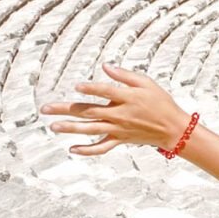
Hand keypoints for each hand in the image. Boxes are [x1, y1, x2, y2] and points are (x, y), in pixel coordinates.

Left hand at [41, 64, 188, 155]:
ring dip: (70, 128)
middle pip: (89, 111)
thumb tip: (105, 67)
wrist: (173, 129)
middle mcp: (120, 115)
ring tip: (53, 126)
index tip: (77, 86)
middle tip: (45, 108)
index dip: (91, 89)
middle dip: (66, 110)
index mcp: (127, 98)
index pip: (105, 92)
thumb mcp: (147, 83)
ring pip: (90, 129)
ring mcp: (119, 129)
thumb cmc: (161, 102)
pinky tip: (72, 149)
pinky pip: (102, 147)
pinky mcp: (120, 140)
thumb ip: (125, 76)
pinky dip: (87, 150)